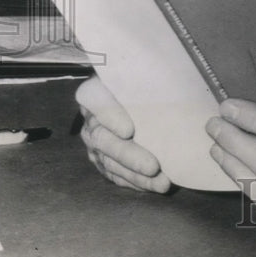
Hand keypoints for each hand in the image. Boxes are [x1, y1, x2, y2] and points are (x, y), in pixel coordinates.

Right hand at [75, 75, 171, 193]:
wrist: (132, 90)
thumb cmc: (138, 78)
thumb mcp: (137, 69)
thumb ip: (141, 72)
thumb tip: (165, 75)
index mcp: (93, 93)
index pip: (95, 101)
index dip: (110, 116)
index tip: (128, 130)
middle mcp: (90, 120)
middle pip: (104, 140)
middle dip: (130, 156)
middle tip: (153, 167)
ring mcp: (94, 144)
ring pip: (111, 163)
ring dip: (137, 176)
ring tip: (162, 183)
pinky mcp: (102, 161)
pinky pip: (115, 176)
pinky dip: (135, 183)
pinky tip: (153, 187)